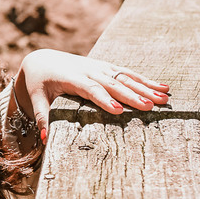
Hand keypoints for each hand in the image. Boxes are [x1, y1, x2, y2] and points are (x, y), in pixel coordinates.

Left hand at [13, 49, 170, 137]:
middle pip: (113, 83)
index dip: (104, 98)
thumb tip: (45, 138)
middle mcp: (88, 69)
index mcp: (70, 77)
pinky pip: (128, 73)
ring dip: (145, 87)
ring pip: (125, 76)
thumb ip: (41, 116)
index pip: (90, 88)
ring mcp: (99, 67)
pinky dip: (145, 80)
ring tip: (164, 98)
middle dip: (132, 95)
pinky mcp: (106, 67)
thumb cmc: (38, 83)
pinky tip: (163, 87)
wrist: (42, 61)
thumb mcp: (35, 99)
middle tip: (150, 106)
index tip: (118, 110)